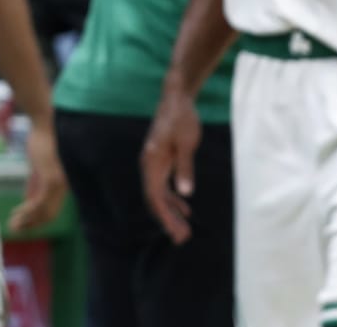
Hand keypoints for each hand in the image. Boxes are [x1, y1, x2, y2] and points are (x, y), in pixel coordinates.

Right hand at [6, 119, 66, 233]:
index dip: (37, 220)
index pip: (52, 209)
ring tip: (13, 225)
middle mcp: (65, 186)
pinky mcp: (52, 179)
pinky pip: (40, 203)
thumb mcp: (38, 167)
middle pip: (50, 214)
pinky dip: (27, 211)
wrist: (45, 122)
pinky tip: (17, 213)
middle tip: (16, 229)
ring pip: (45, 211)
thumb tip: (28, 201)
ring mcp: (60, 184)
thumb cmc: (43, 140)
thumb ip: (35, 184)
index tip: (22, 224)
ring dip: (27, 221)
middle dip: (32, 225)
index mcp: (63, 184)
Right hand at [140, 87, 201, 243]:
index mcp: (152, 162)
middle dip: (167, 220)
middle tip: (182, 239)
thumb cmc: (182, 118)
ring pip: (158, 194)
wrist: (176, 98)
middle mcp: (148, 165)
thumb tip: (186, 193)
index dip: (165, 217)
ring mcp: (153, 163)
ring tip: (184, 230)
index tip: (177, 233)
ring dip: (170, 212)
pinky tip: (185, 209)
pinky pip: (163, 186)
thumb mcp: (187, 143)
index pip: (154, 197)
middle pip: (154, 199)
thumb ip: (185, 168)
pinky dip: (173, 199)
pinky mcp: (161, 160)